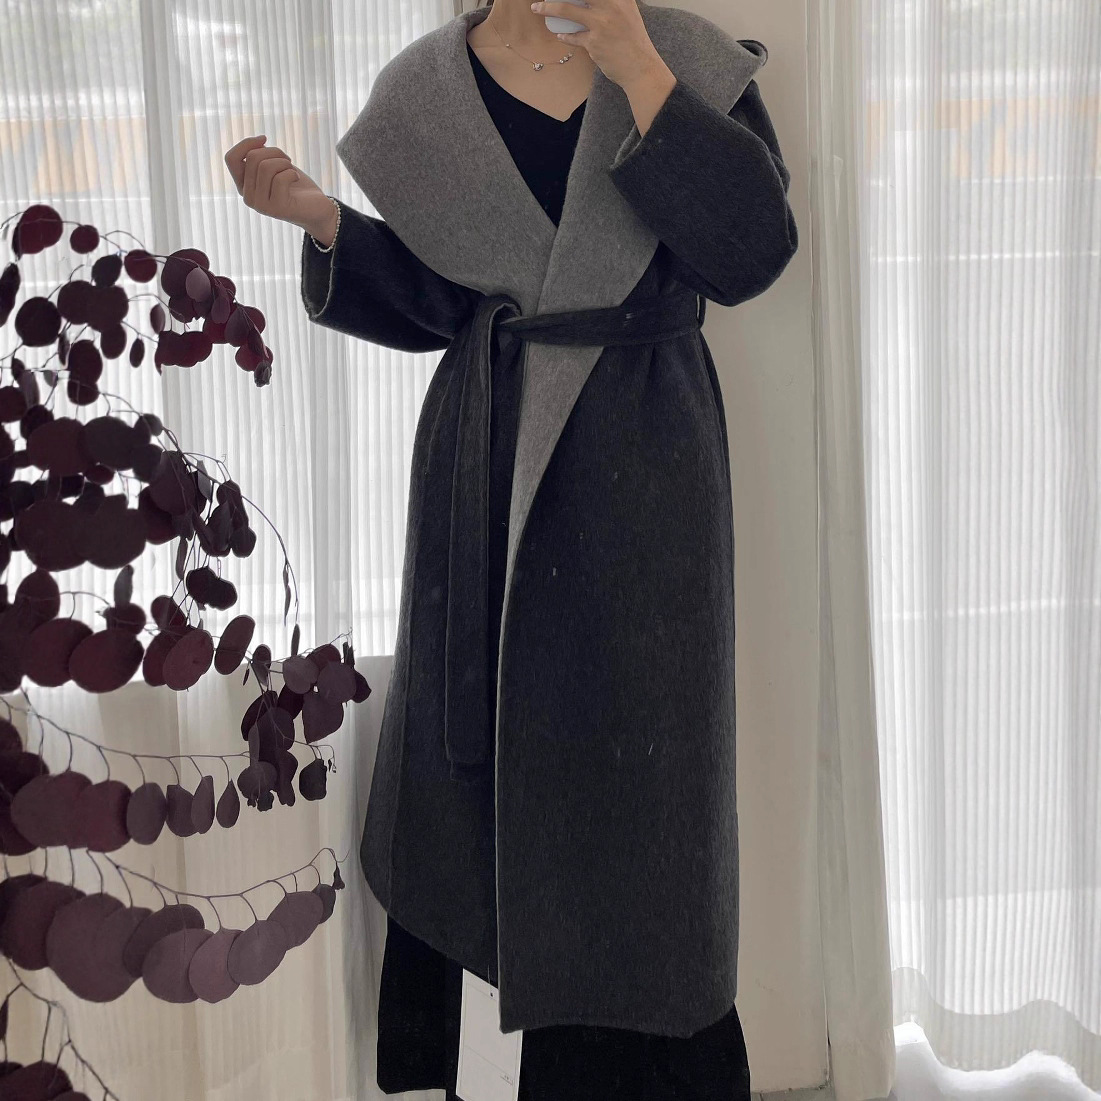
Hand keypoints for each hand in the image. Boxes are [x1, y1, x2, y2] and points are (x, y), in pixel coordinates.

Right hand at [224, 135, 336, 241]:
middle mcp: (248, 198)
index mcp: (243, 186)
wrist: (316, 209)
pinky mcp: (276, 210)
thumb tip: (259, 141)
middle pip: (252, 158)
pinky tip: (297, 179)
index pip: (231, 158)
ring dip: (284, 162)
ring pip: (265, 167)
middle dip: (273, 152)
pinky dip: (292, 173)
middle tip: (287, 160)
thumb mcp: (275, 164)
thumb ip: (261, 155)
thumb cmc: (295, 184)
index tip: (264, 139)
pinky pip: (280, 179)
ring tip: (292, 170)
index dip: (246, 143)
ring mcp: (261, 206)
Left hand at [529, 0, 663, 88]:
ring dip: (548, 8)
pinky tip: (560, 35)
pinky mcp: (594, 43)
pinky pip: (573, 36)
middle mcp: (610, 6)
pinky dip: (565, 36)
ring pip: (567, 10)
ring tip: (536, 7)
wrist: (641, 68)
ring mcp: (601, 24)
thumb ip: (614, 2)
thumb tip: (594, 2)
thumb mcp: (628, 12)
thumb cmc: (634, 41)